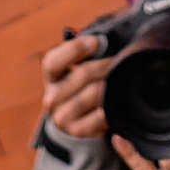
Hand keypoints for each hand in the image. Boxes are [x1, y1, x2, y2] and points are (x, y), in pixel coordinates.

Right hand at [40, 29, 111, 143]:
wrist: (74, 120)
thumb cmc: (80, 86)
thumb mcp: (75, 68)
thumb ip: (84, 53)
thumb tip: (103, 39)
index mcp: (50, 77)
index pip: (53, 61)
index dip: (75, 49)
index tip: (96, 42)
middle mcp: (51, 97)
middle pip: (82, 75)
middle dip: (105, 65)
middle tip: (118, 61)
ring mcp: (62, 117)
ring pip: (95, 93)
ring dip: (111, 85)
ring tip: (119, 81)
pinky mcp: (77, 131)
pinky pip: (101, 115)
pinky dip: (110, 107)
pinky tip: (113, 102)